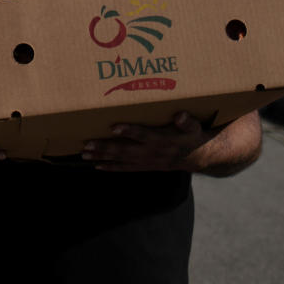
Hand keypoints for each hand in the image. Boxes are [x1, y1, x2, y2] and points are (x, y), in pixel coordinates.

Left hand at [81, 111, 210, 171]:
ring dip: (102, 157)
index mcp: (161, 139)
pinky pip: (125, 169)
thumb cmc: (192, 136)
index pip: (143, 135)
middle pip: (125, 150)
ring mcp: (146, 161)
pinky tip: (96, 165)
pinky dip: (111, 167)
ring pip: (121, 160)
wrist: (198, 157)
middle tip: (87, 144)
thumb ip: (187, 122)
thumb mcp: (194, 127)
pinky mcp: (144, 166)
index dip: (129, 131)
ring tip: (85, 154)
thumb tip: (181, 115)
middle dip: (105, 147)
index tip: (114, 127)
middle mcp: (151, 152)